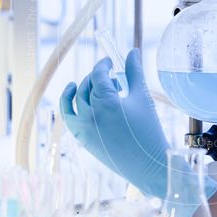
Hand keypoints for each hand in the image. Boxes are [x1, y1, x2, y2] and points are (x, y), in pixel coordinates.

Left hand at [60, 48, 216, 216]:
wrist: (148, 164)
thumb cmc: (149, 131)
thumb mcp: (143, 97)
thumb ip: (134, 72)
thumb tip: (132, 51)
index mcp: (106, 101)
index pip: (98, 74)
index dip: (104, 64)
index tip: (111, 61)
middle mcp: (90, 113)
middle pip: (88, 85)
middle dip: (99, 77)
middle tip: (114, 78)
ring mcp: (83, 126)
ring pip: (76, 98)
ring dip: (85, 87)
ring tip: (99, 87)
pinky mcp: (81, 137)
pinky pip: (68, 115)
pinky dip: (67, 102)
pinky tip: (72, 92)